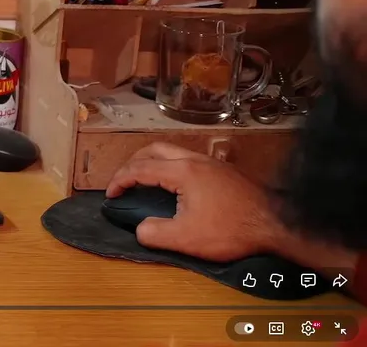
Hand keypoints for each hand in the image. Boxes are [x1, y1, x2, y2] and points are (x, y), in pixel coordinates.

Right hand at [106, 142, 284, 260]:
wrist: (276, 224)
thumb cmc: (231, 230)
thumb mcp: (187, 239)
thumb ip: (155, 233)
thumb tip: (139, 229)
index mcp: (182, 172)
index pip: (140, 169)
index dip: (120, 181)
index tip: (110, 195)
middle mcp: (195, 160)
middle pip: (154, 149)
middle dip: (133, 162)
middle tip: (124, 180)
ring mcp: (211, 163)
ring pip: (172, 151)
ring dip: (152, 161)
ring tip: (145, 179)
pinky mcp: (224, 171)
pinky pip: (188, 159)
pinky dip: (170, 165)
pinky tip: (176, 184)